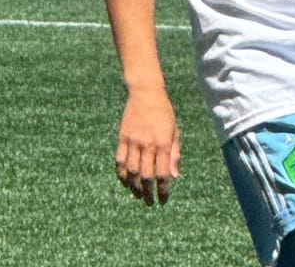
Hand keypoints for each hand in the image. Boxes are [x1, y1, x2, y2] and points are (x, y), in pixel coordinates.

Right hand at [115, 88, 180, 205]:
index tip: (162, 199)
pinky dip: (121, 173)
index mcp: (163, 143)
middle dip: (147, 192)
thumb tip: (175, 176)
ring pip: (130, 171)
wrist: (146, 93)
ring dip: (133, 186)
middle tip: (149, 201)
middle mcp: (147, 143)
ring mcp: (133, 141)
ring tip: (137, 194)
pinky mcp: (122, 137)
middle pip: (145, 175)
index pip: (163, 173)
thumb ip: (174, 154)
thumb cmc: (164, 113)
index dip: (163, 189)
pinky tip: (125, 181)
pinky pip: (119, 160)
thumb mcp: (175, 131)